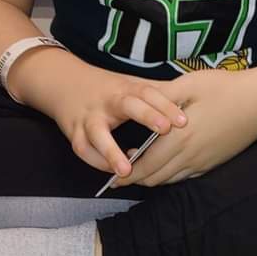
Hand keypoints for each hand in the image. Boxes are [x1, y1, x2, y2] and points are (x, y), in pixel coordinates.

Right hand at [47, 64, 187, 177]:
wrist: (64, 83)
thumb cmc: (108, 89)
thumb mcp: (132, 85)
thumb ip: (159, 94)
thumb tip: (193, 99)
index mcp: (126, 88)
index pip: (149, 92)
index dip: (167, 105)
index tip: (183, 120)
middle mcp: (108, 101)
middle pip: (128, 105)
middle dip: (147, 116)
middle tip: (166, 130)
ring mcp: (89, 117)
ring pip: (97, 134)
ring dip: (111, 151)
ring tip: (127, 170)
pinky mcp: (74, 132)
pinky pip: (83, 149)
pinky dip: (96, 161)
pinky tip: (112, 172)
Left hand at [111, 69, 256, 187]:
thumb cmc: (226, 89)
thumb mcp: (190, 84)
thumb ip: (162, 97)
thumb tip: (139, 103)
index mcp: (179, 137)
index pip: (145, 165)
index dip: (127, 173)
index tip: (113, 174)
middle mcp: (190, 155)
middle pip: (155, 178)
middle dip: (135, 180)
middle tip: (120, 176)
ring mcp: (203, 162)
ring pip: (170, 180)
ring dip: (152, 178)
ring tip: (139, 171)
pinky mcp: (213, 163)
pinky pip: (185, 177)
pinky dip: (170, 176)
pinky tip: (164, 166)